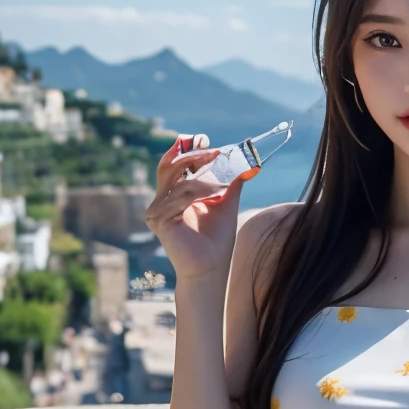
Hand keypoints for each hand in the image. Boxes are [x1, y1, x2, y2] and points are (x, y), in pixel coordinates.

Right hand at [145, 138, 241, 282]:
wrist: (211, 268)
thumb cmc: (217, 240)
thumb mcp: (226, 203)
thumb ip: (232, 181)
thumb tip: (251, 164)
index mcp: (173, 193)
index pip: (175, 163)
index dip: (188, 149)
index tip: (206, 140)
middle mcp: (161, 200)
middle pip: (170, 165)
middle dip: (192, 154)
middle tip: (213, 149)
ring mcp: (156, 210)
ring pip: (177, 179)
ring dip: (202, 176)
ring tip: (221, 179)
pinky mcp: (158, 219)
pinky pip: (178, 196)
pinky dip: (198, 192)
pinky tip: (214, 193)